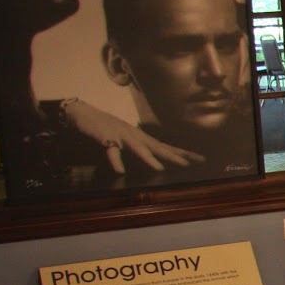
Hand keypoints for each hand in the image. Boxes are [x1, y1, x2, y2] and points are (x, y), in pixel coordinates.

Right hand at [57, 98, 204, 173]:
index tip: (201, 160)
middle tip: (192, 164)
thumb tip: (157, 159)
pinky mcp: (104, 138)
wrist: (82, 113)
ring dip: (148, 158)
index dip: (183, 153)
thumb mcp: (128, 139)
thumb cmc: (107, 128)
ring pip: (137, 148)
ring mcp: (120, 137)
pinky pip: (110, 151)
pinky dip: (114, 160)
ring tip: (159, 169)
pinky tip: (119, 171)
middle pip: (158, 147)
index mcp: (142, 138)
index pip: (167, 147)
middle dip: (174, 156)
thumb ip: (141, 148)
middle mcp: (135, 137)